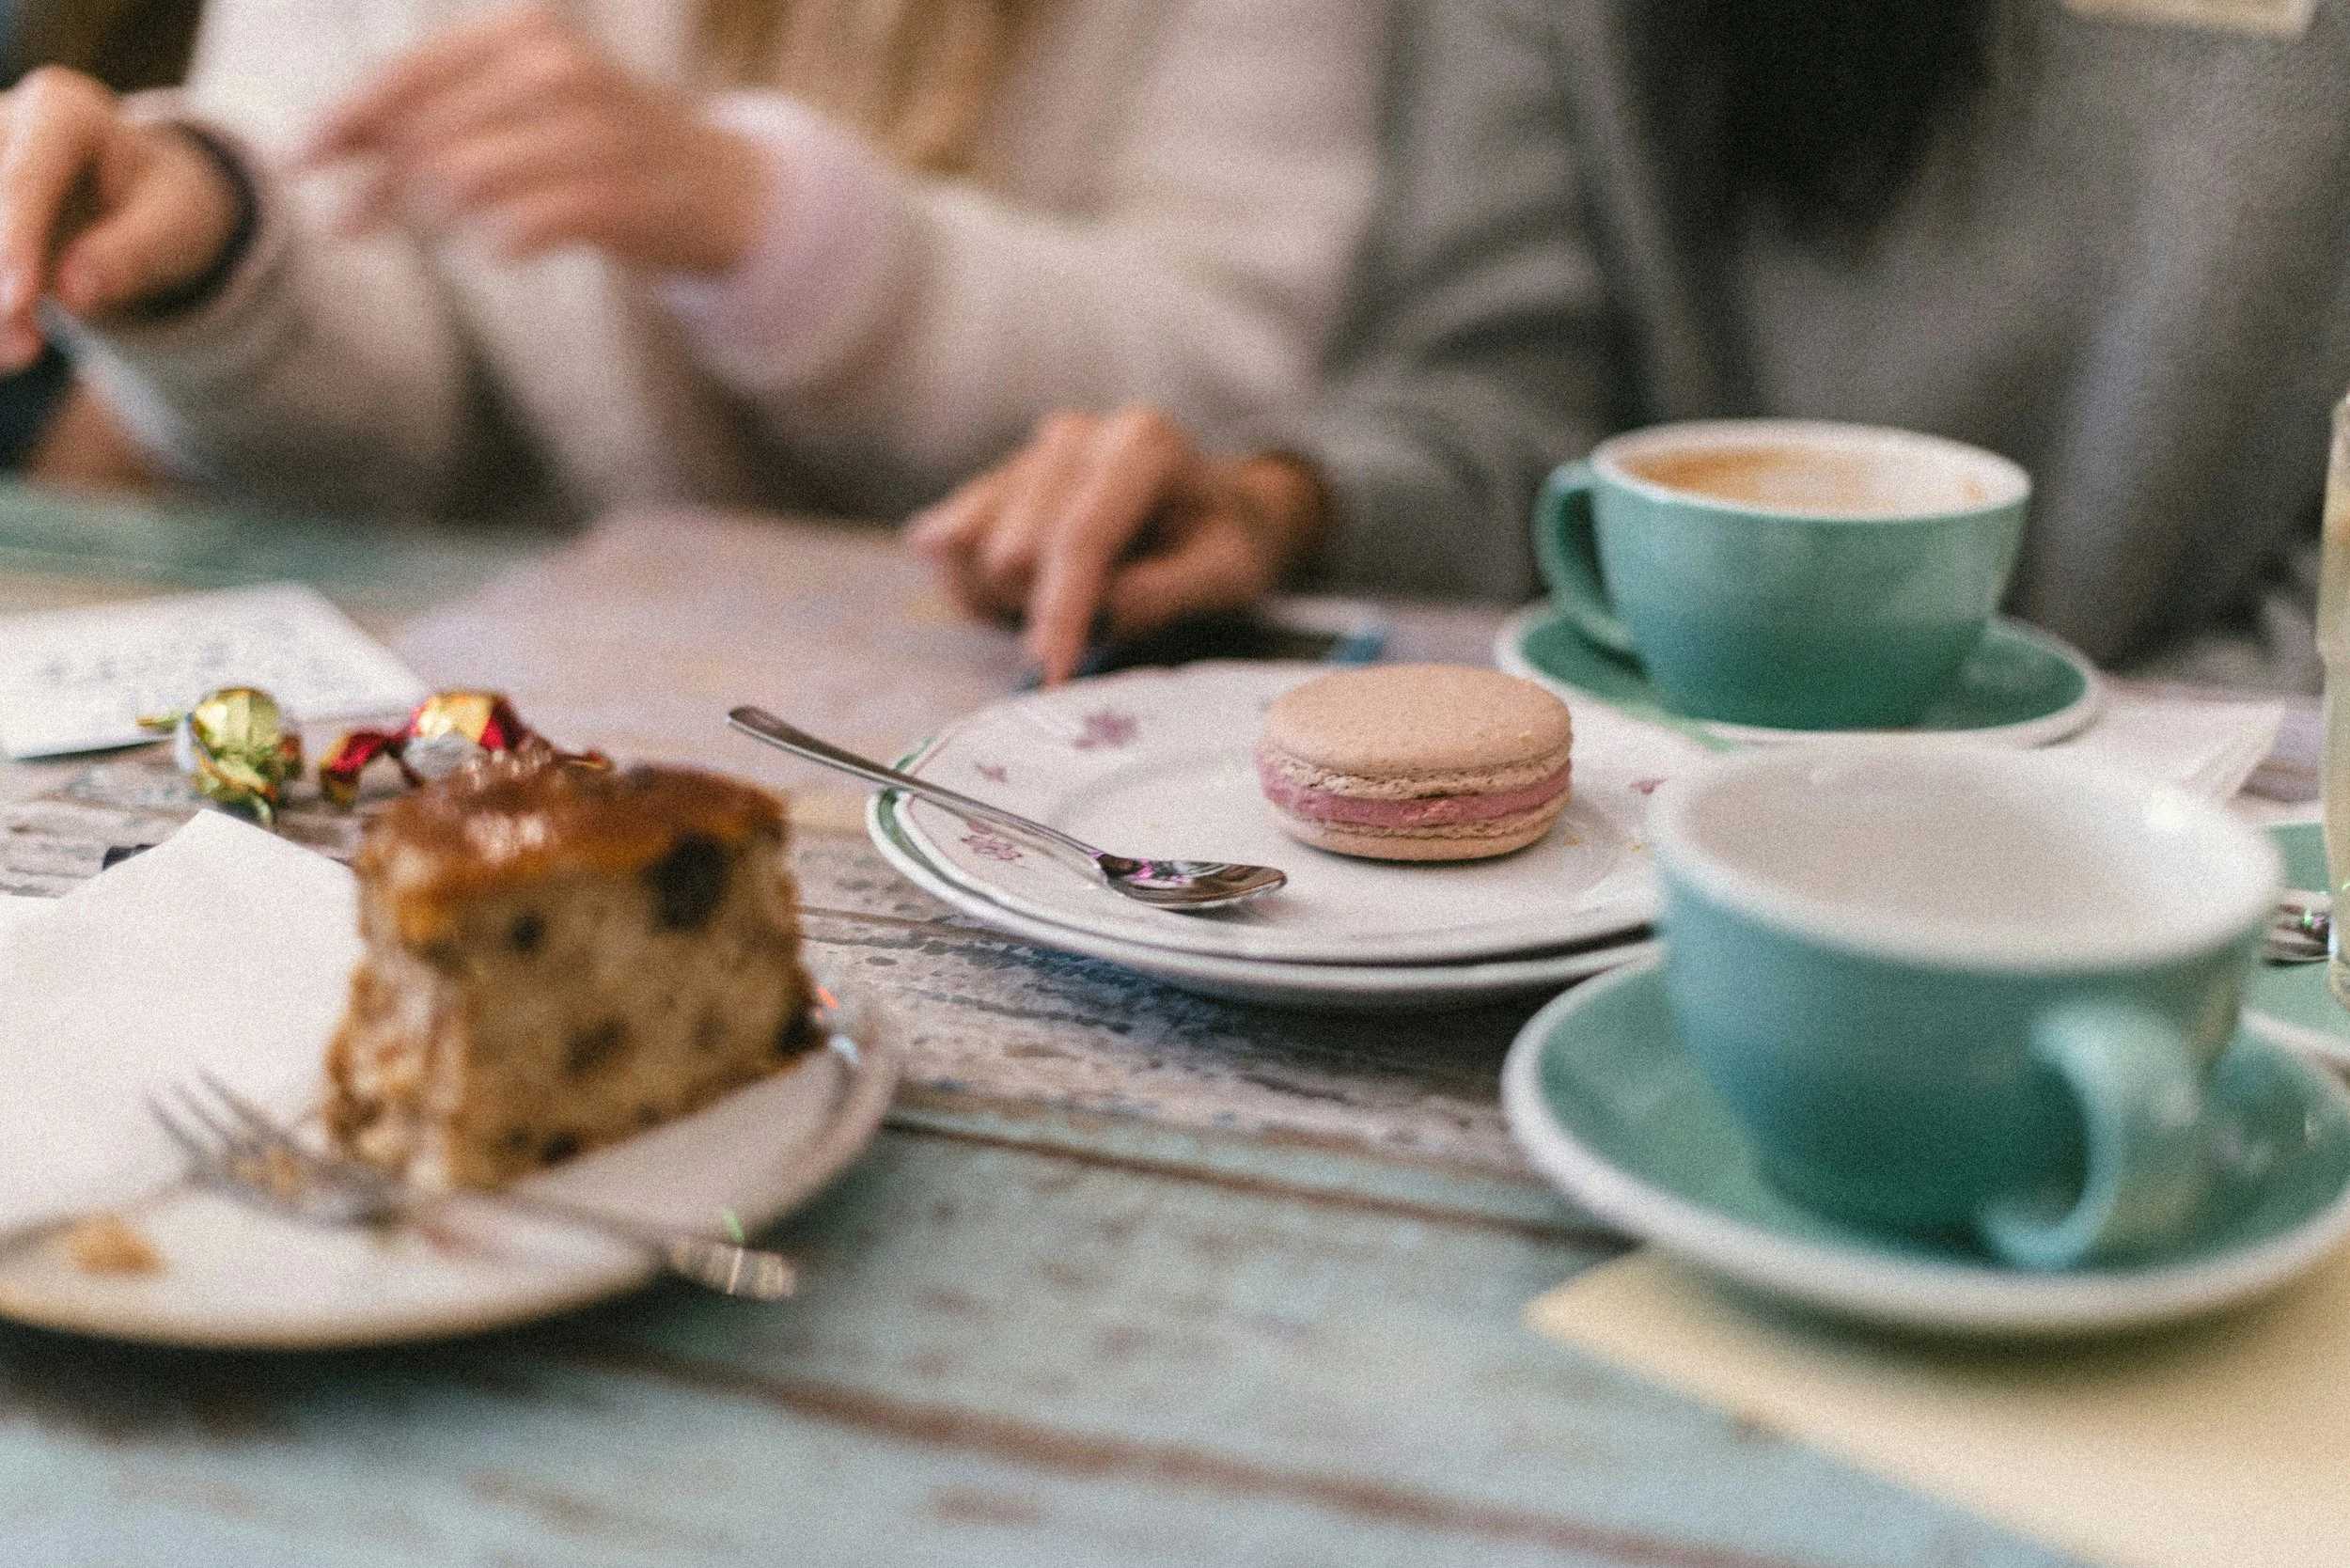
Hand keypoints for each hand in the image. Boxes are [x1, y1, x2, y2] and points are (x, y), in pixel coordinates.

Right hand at [0, 68, 242, 368]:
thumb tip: (74, 292)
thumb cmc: (165, 207)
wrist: (146, 203)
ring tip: (16, 352)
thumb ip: (130, 253)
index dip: (13, 239)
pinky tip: (5, 350)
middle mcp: (3, 123)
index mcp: (62, 111)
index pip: (25, 176)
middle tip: (22, 349)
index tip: (15, 301)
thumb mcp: (173, 226)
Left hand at [302, 3, 767, 272]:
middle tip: (353, 223)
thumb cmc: (605, 140)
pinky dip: (494, 242)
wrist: (721, 183)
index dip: (344, 120)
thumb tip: (332, 144)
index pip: (407, 74)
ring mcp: (591, 133)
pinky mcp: (618, 196)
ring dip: (432, 219)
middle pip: (425, 135)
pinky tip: (496, 248)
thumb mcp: (526, 97)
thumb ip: (439, 110)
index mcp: (525, 31)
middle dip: (378, 185)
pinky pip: (519, 227)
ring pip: (462, 182)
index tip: (300, 161)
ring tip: (439, 232)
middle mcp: (556, 69)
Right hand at [907, 406, 1328, 684]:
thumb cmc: (1225, 543)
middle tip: (1085, 641)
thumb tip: (1097, 615)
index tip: (1052, 670)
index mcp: (1142, 445)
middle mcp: (1077, 437)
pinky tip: (1019, 600)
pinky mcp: (1000, 481)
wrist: (1216, 510)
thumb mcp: (1226, 575)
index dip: (1060, 610)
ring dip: (1005, 600)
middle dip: (1040, 609)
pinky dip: (975, 586)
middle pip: (1018, 546)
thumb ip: (1164, 594)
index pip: (1080, 537)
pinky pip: (952, 544)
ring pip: (974, 545)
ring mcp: (1031, 455)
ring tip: (1060, 614)